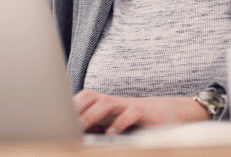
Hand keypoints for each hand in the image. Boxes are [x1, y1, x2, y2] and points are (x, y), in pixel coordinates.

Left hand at [74, 89, 209, 134]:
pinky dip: (120, 122)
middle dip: (76, 108)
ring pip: (107, 103)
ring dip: (92, 114)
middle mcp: (116, 102)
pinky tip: (111, 133)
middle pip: (91, 97)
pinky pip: (131, 113)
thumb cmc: (142, 118)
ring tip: (81, 127)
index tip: (56, 117)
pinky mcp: (145, 111)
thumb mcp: (119, 121)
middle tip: (64, 123)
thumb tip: (80, 132)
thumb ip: (102, 124)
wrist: (174, 111)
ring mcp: (130, 104)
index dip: (70, 105)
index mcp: (108, 103)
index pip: (84, 98)